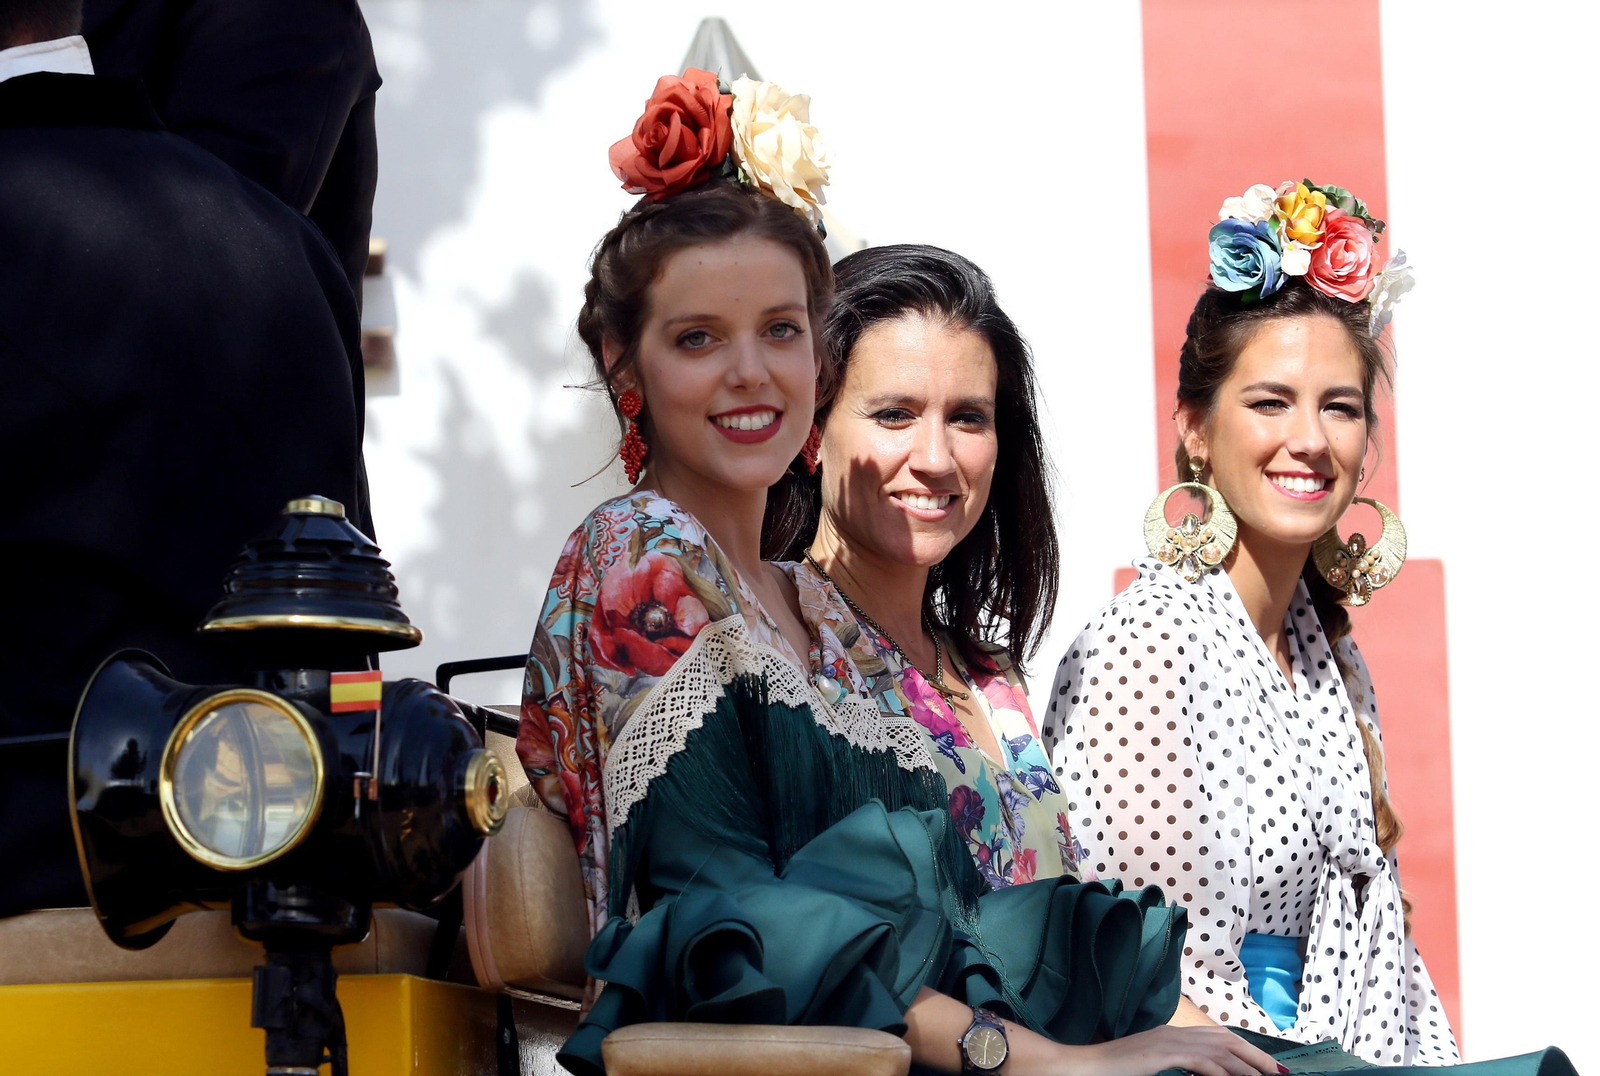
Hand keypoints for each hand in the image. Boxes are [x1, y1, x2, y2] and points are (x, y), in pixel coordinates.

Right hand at [1066, 1025, 1282, 1075]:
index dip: (1245, 1050)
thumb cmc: (1115, 1071)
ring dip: (1247, 1066)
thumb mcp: (1151, 1067)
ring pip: (1220, 1050)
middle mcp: (1174, 1033)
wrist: (1085, 1067)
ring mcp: (1168, 1041)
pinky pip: (1203, 1062)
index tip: (1266, 1066)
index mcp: (1171, 1035)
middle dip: (1256, 1056)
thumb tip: (1202, 1074)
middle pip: (1225, 1039)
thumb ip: (1176, 1067)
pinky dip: (1224, 1073)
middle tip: (1280, 1072)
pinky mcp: (1162, 1053)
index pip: (1217, 1037)